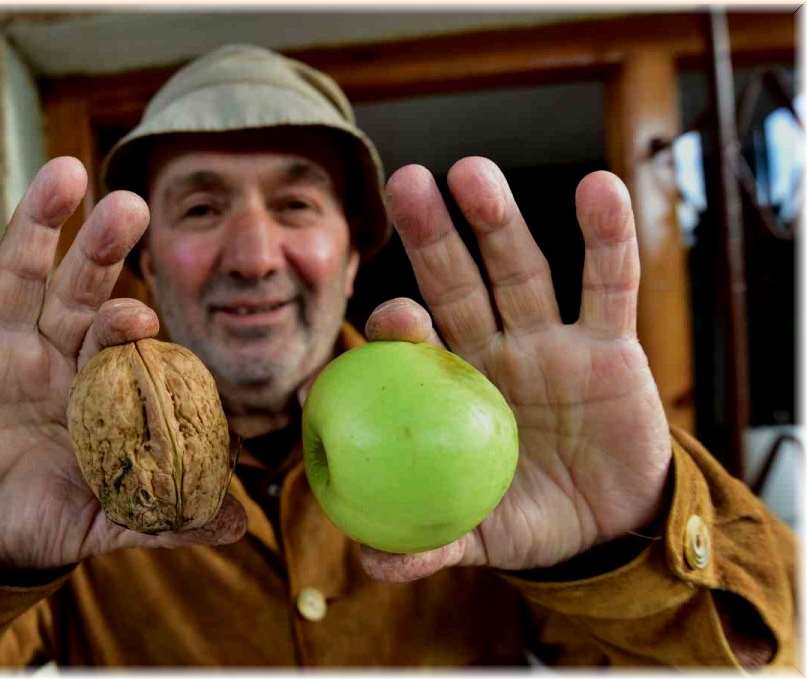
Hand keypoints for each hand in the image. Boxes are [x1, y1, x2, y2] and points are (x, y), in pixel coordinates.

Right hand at [0, 158, 245, 571]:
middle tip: (130, 205)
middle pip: (77, 285)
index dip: (126, 322)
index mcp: (91, 384)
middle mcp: (46, 352)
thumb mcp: (99, 522)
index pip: (115, 338)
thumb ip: (161, 515)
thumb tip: (237, 525)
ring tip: (65, 171)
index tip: (141, 319)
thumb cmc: (33, 525)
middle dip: (101, 247)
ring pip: (16, 270)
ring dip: (38, 220)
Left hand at [360, 157, 671, 581]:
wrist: (608, 526)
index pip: (414, 343)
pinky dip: (608, 236)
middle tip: (404, 182)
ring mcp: (548, 341)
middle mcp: (490, 350)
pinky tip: (599, 187)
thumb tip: (369, 565)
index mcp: (448, 388)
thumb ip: (427, 545)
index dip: (399, 324)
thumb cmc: (527, 518)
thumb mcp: (478, 536)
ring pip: (520, 269)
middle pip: (455, 283)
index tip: (388, 315)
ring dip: (499, 219)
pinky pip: (608, 284)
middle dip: (431, 236)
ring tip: (472, 171)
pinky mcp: (608, 344)